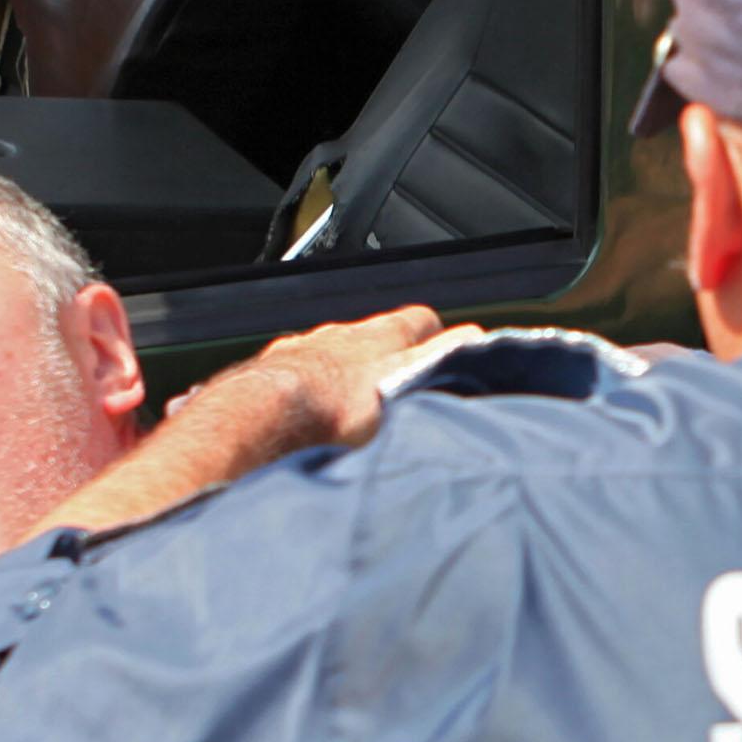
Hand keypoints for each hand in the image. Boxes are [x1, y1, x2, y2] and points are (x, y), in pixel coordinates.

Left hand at [167, 307, 465, 452]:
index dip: (433, 335)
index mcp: (379, 335)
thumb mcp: (410, 382)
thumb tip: (478, 337)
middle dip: (383, 358)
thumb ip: (445, 357)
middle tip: (395, 392)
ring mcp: (299, 352)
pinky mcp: (266, 376)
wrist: (262, 419)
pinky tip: (303, 422)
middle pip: (370, 337)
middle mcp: (337, 334)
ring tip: (346, 414)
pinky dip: (300, 393)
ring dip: (339, 377)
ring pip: (329, 355)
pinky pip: (290, 377)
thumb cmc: (337, 406)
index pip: (419, 319)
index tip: (442, 354)